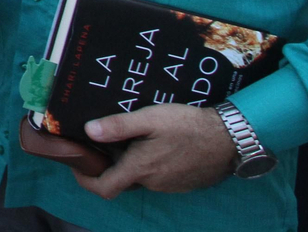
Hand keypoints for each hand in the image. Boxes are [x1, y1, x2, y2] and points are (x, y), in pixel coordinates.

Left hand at [74, 104, 236, 196]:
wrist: (229, 139)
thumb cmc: (187, 126)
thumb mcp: (150, 119)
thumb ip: (118, 126)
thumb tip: (88, 131)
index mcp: (139, 169)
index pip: (104, 188)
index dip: (85, 180)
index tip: (78, 165)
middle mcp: (153, 183)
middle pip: (121, 181)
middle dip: (109, 165)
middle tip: (103, 143)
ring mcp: (170, 186)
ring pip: (141, 178)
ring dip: (132, 163)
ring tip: (131, 138)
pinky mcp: (183, 183)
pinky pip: (159, 177)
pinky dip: (150, 165)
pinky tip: (156, 144)